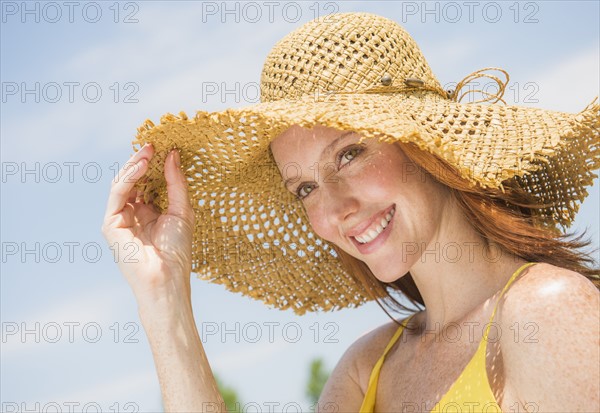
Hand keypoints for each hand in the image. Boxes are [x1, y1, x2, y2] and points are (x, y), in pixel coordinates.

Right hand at [101, 144, 195, 308]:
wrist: (167, 277)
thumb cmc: (177, 250)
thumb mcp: (182, 210)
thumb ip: (176, 183)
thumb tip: (173, 155)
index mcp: (150, 211)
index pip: (148, 181)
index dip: (154, 165)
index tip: (164, 147)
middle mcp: (133, 213)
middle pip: (133, 180)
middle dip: (142, 161)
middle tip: (153, 144)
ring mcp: (120, 218)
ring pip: (122, 183)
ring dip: (134, 165)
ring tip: (148, 151)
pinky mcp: (110, 223)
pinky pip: (117, 194)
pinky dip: (129, 177)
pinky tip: (142, 165)